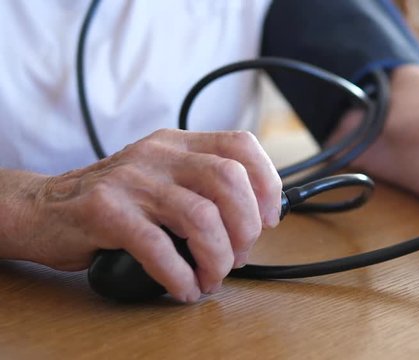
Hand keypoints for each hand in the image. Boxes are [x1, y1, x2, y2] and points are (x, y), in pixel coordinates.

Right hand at [12, 129, 281, 301]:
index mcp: (179, 143)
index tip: (269, 220)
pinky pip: (159, 248)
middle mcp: (159, 154)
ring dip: (217, 258)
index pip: (241, 146)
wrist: (44, 207)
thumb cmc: (116, 201)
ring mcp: (132, 180)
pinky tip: (184, 287)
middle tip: (238, 256)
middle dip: (246, 228)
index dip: (267, 184)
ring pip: (201, 217)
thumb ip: (204, 188)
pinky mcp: (106, 211)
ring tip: (211, 277)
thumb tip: (256, 222)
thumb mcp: (163, 178)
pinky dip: (180, 276)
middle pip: (229, 181)